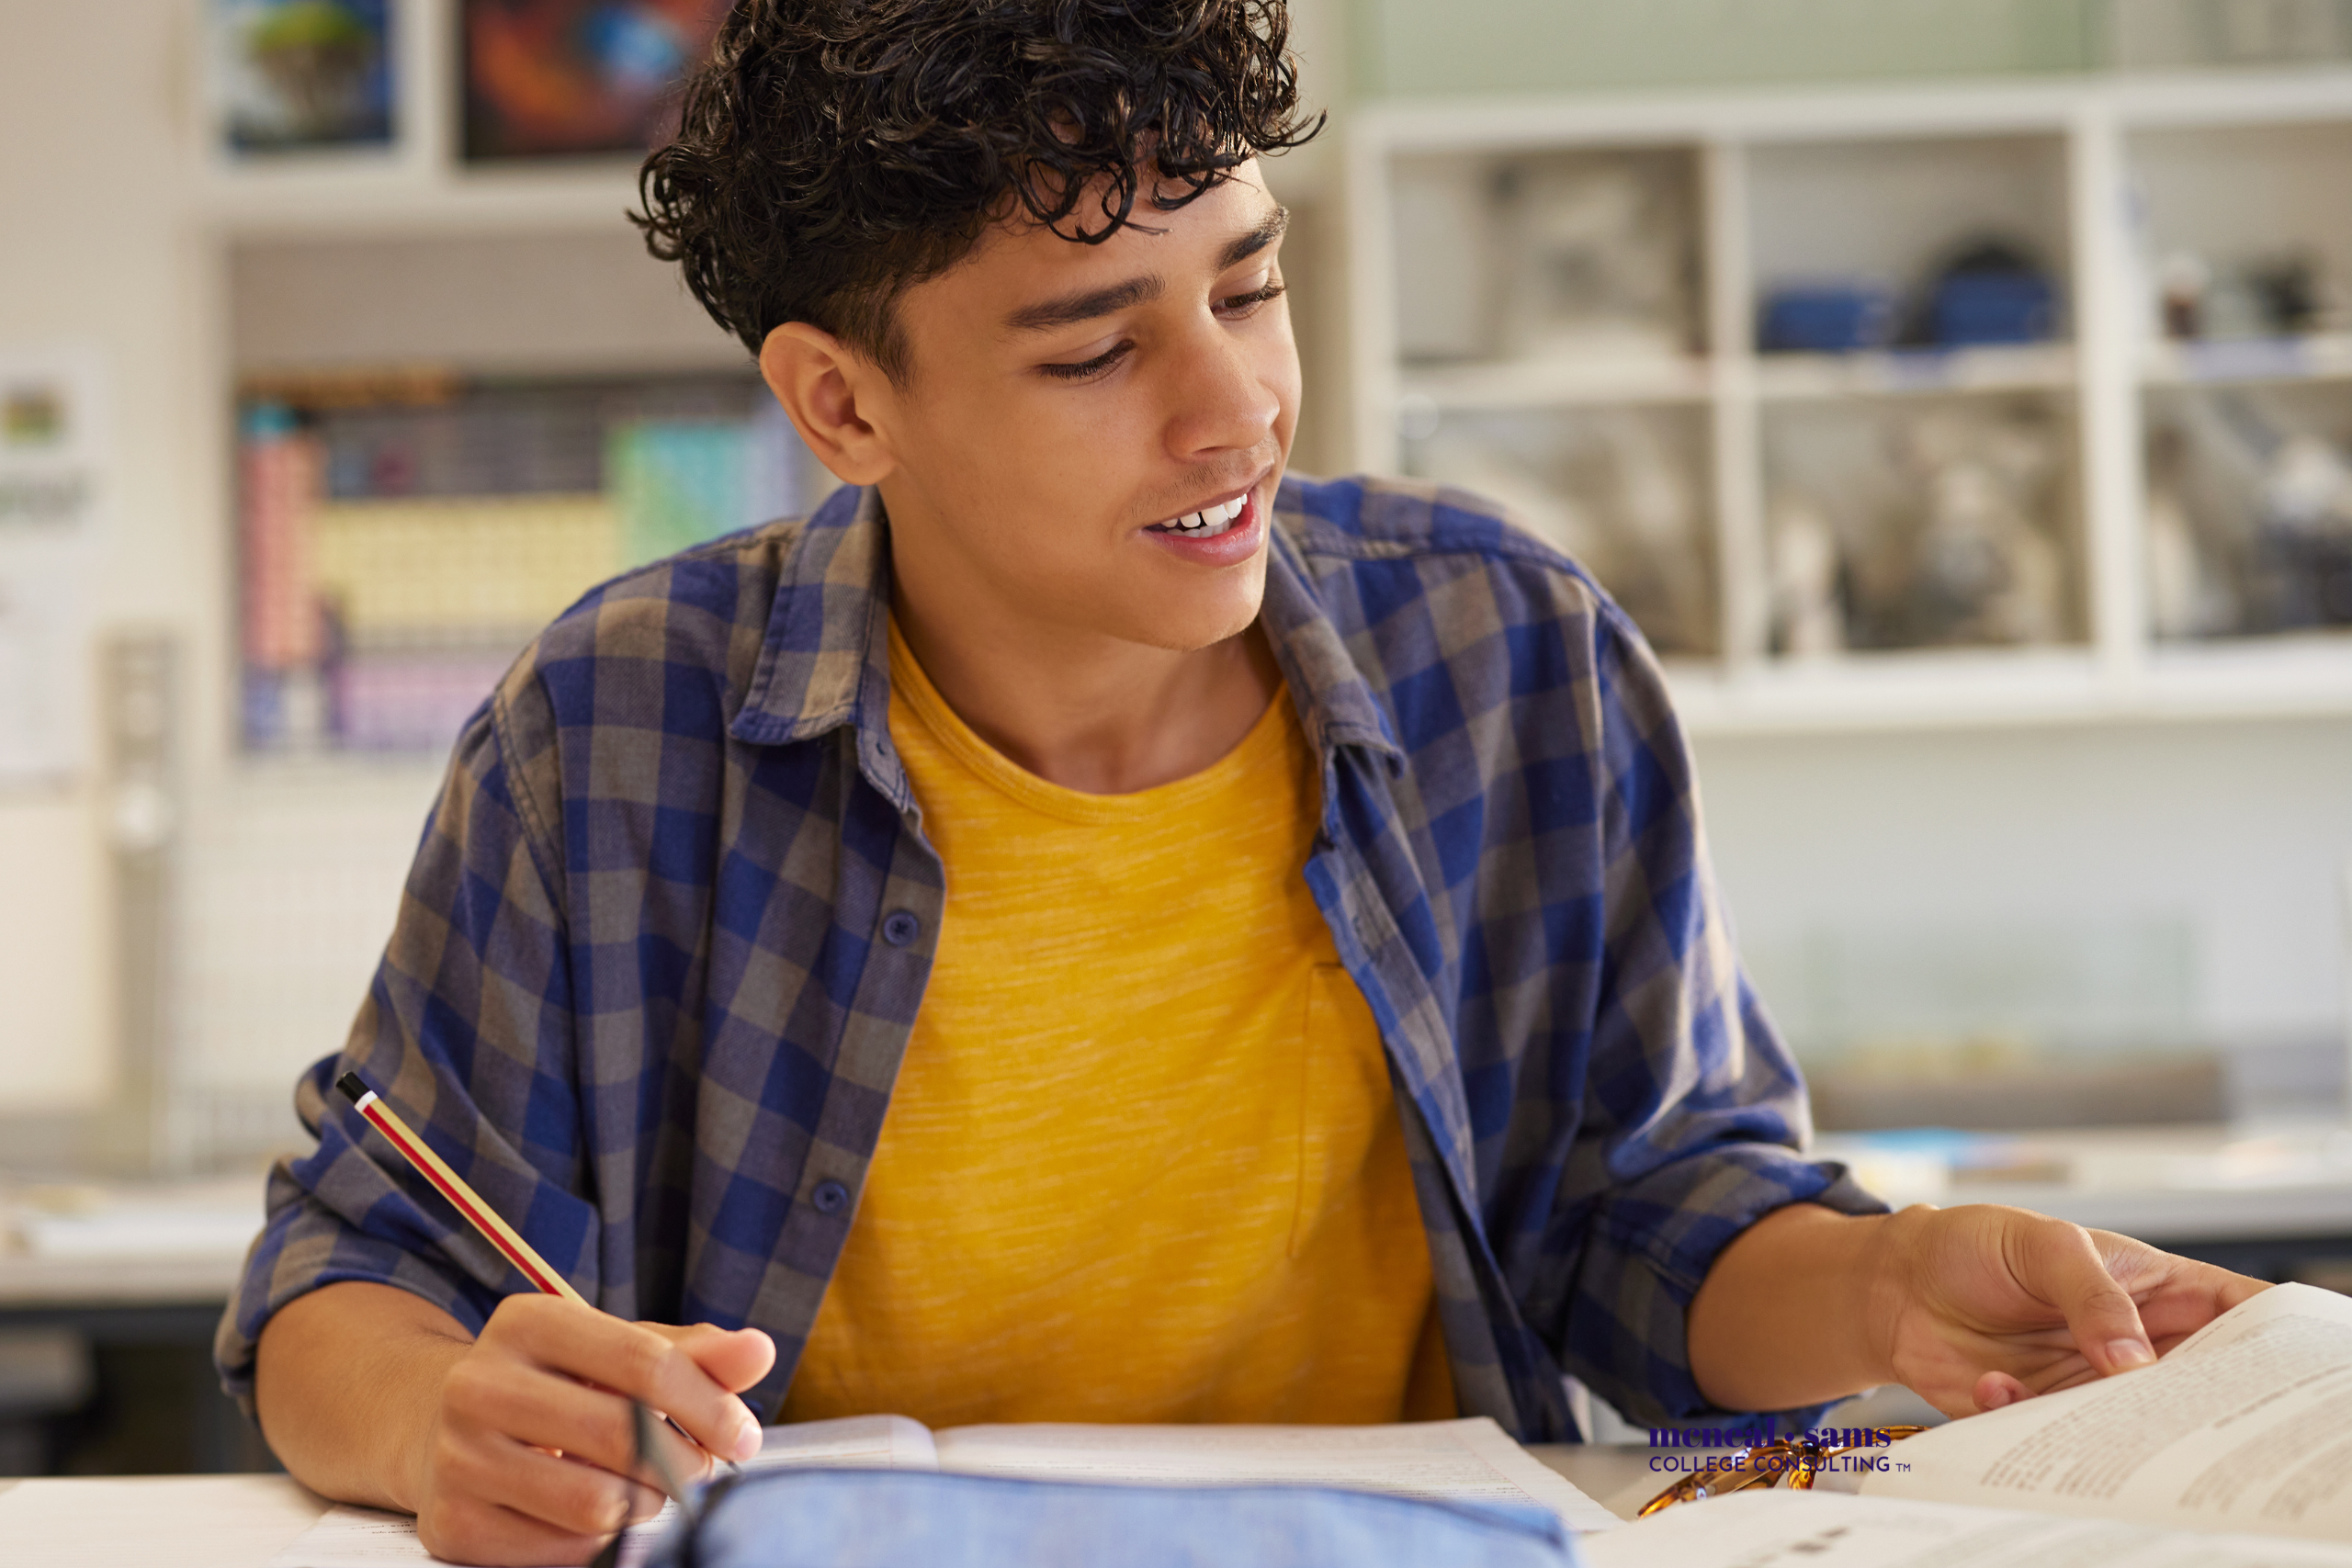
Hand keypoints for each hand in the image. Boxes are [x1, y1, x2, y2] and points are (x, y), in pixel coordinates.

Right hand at [405, 1295, 774, 1565]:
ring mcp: (456, 1456)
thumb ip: (693, 1354)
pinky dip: (601, 1540)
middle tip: (698, 1469)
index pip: (646, 1362)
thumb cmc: (556, 1386)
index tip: (743, 1436)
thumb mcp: (617, 1352)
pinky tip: (597, 1514)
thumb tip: (760, 1351)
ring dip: (647, 1504)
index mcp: (528, 1321)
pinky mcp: (449, 1524)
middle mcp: (479, 1383)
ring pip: (597, 1502)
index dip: (710, 1406)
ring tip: (647, 1490)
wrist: (435, 1428)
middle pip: (624, 1434)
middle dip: (684, 1462)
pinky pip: (563, 1549)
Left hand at [1869, 1203, 2269, 1417]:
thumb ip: (2092, 1294)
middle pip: (2198, 1388)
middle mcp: (2136, 1346)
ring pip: (2133, 1426)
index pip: (2239, 1315)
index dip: (2265, 1344)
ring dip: (2107, 1425)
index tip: (2260, 1372)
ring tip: (2071, 1403)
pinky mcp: (2043, 1414)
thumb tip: (2136, 1361)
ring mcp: (2092, 1384)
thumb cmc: (1979, 1245)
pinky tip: (1993, 1386)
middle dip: (2191, 1407)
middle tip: (2166, 1411)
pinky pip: (2056, 1438)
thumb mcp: (2043, 1244)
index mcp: (2158, 1292)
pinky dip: (2028, 1420)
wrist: (1899, 1281)